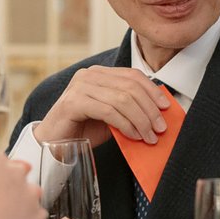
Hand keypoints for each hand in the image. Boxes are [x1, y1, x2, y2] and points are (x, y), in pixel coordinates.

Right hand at [35, 66, 171, 146]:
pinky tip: (133, 135)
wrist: (54, 144)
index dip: (152, 90)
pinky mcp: (74, 102)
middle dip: (150, 109)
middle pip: (130, 87)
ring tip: (149, 136)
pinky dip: (125, 124)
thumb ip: (129, 109)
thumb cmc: (83, 130)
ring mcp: (80, 86)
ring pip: (122, 99)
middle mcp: (88, 75)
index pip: (132, 75)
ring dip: (140, 120)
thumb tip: (158, 112)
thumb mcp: (112, 116)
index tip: (166, 107)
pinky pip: (109, 110)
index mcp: (99, 74)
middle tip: (160, 128)